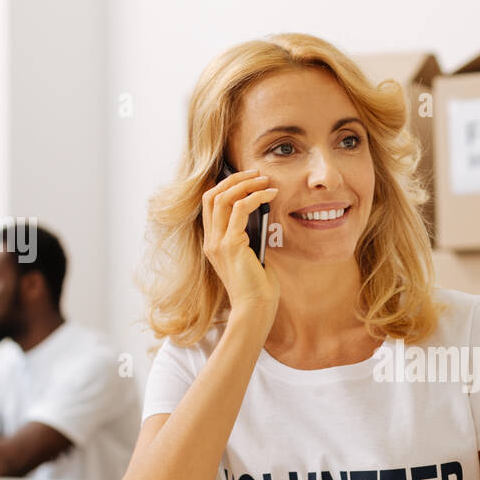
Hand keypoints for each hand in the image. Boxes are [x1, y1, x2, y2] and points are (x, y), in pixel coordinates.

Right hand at [200, 168, 280, 321]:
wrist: (256, 307)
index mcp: (212, 243)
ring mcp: (217, 242)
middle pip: (212, 195)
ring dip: (245, 184)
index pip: (209, 205)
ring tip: (265, 179)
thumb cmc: (257, 285)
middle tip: (256, 172)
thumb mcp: (250, 254)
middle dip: (234, 179)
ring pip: (223, 198)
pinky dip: (256, 197)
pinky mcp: (230, 245)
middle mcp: (210, 241)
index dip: (223, 185)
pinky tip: (270, 194)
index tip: (243, 177)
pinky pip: (240, 210)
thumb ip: (248, 235)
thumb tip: (259, 212)